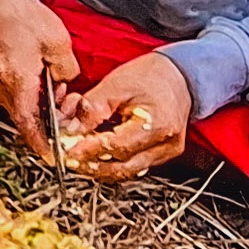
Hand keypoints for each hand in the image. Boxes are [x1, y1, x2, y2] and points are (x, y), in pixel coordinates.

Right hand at [0, 0, 80, 166]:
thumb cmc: (24, 18)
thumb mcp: (58, 42)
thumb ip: (67, 70)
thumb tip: (68, 84)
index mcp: (19, 83)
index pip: (30, 126)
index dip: (44, 146)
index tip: (57, 157)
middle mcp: (4, 89)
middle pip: (28, 123)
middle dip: (53, 124)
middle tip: (73, 111)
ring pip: (24, 112)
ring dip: (45, 111)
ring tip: (64, 92)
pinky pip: (19, 100)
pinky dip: (36, 100)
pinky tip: (50, 85)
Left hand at [60, 51, 193, 181]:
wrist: (180, 76)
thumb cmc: (152, 76)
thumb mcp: (117, 84)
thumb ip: (92, 108)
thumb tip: (71, 129)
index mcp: (158, 124)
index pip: (118, 147)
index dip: (89, 150)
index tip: (68, 150)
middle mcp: (166, 144)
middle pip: (122, 167)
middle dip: (91, 165)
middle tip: (69, 158)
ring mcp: (166, 153)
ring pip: (127, 171)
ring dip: (100, 167)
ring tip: (79, 157)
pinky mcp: (163, 155)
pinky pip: (134, 166)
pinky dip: (113, 163)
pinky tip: (97, 155)